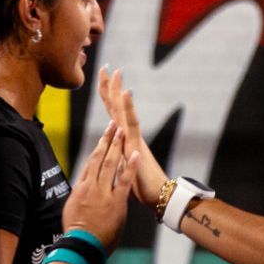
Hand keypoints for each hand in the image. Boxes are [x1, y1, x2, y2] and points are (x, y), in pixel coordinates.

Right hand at [62, 119, 137, 251]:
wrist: (81, 245)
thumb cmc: (77, 233)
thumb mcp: (73, 211)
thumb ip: (79, 198)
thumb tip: (80, 192)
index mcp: (80, 188)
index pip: (90, 164)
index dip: (97, 148)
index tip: (103, 137)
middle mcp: (91, 186)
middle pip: (99, 158)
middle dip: (107, 139)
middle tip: (113, 124)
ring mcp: (103, 193)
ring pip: (110, 164)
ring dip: (116, 145)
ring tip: (121, 130)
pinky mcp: (116, 202)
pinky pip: (124, 180)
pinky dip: (130, 166)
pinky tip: (135, 153)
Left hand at [97, 67, 168, 206]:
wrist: (159, 196)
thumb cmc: (142, 187)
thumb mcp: (122, 170)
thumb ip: (118, 159)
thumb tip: (112, 155)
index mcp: (124, 140)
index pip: (113, 114)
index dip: (108, 97)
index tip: (103, 80)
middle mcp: (129, 135)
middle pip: (117, 107)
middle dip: (111, 87)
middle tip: (108, 67)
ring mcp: (133, 138)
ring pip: (123, 110)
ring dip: (119, 90)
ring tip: (117, 72)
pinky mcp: (137, 144)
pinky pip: (131, 122)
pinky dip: (128, 106)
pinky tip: (127, 92)